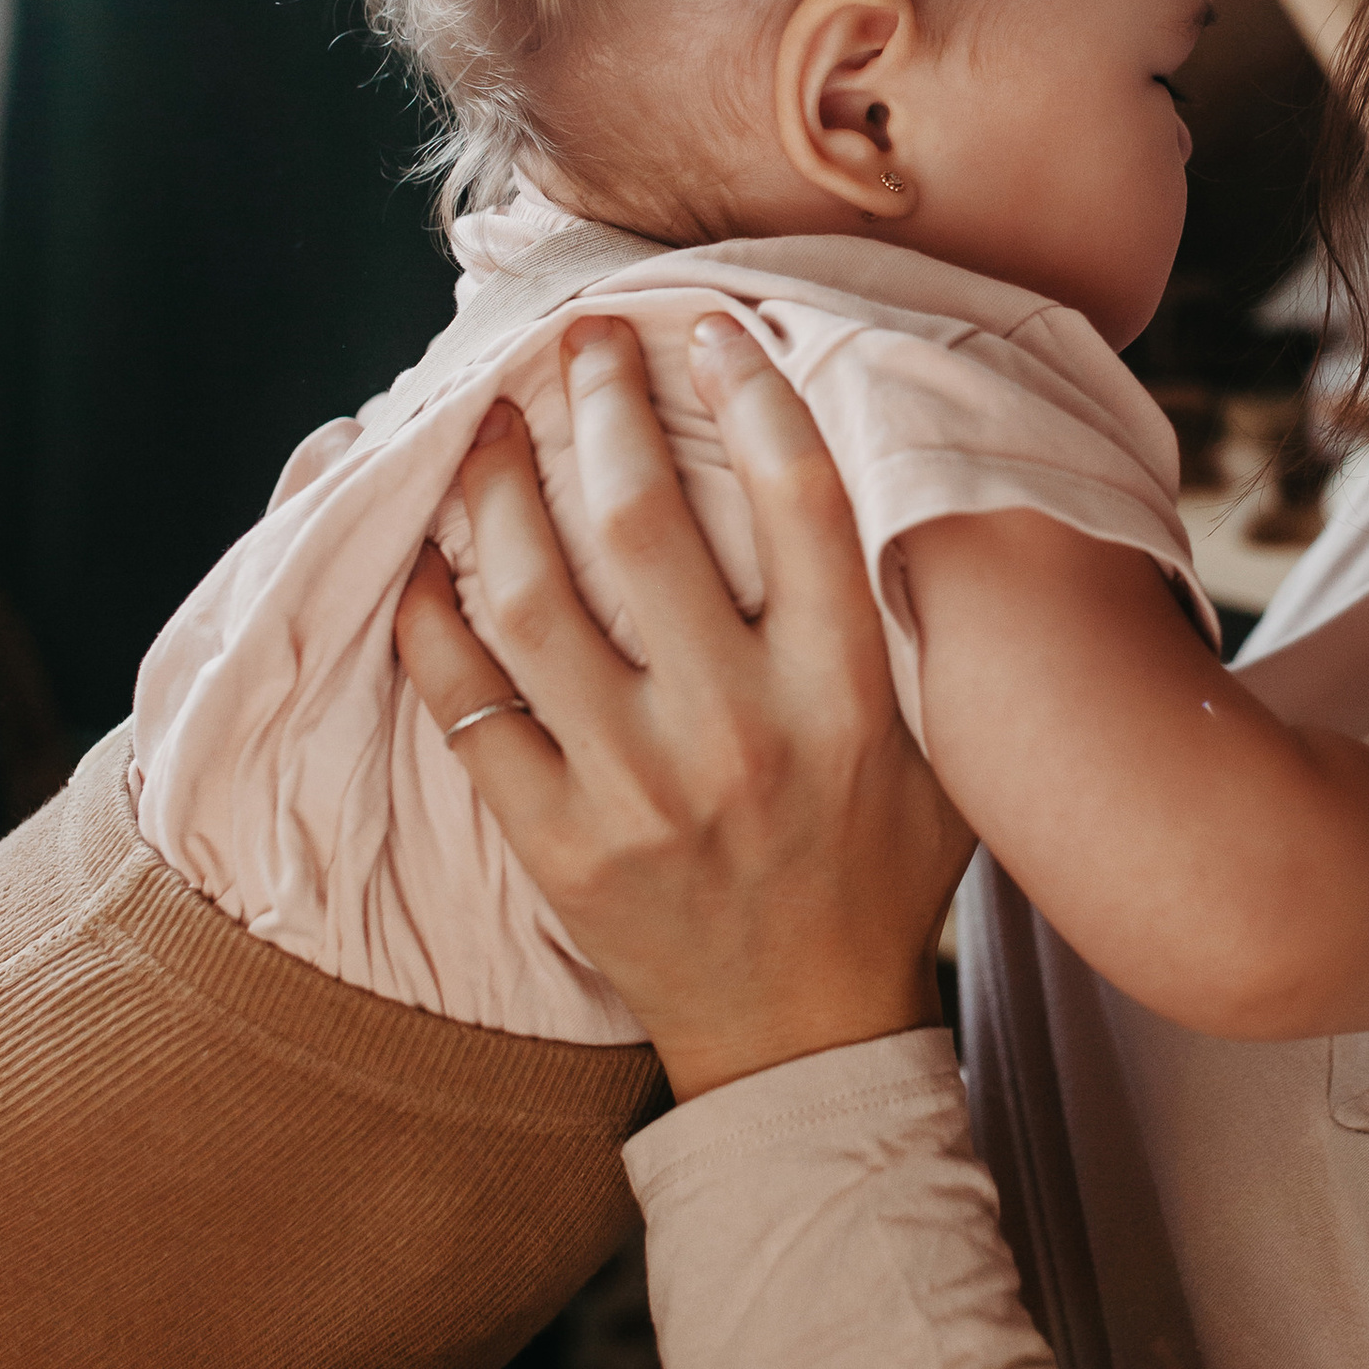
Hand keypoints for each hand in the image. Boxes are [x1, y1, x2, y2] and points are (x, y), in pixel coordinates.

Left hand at [391, 314, 971, 1100]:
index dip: (751, 393)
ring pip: (535, 599)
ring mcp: (638, 791)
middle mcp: (740, 734)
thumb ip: (920, 632)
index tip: (709, 327)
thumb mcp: (944, 755)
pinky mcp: (559, 845)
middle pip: (645, 524)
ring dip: (497, 489)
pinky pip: (470, 710)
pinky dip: (433, 621)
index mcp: (845, 699)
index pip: (798, 502)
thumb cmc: (879, 877)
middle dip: (604, 407)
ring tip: (486, 419)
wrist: (802, 1041)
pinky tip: (424, 555)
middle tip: (580, 342)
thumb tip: (908, 481)